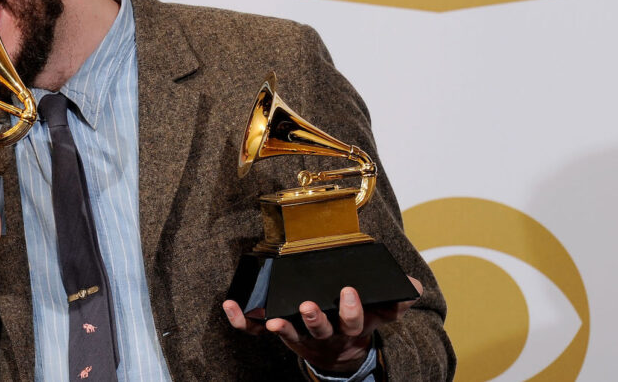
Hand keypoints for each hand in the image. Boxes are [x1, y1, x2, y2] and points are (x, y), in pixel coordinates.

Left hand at [222, 277, 422, 373]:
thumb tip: (412, 287)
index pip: (353, 320)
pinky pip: (258, 330)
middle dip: (315, 319)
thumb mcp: (379, 315)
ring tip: (274, 320)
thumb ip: (394, 301)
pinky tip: (231, 306)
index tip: (349, 292)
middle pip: (320, 330)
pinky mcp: (281, 334)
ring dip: (282, 327)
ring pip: (291, 335)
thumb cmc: (355, 324)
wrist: (340, 356)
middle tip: (308, 306)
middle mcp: (325, 335)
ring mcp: (301, 337)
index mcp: (350, 328)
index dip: (351, 309)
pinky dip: (243, 321)